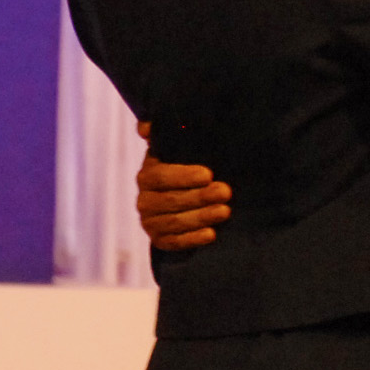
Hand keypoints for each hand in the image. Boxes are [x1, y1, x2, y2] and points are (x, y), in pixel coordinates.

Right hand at [135, 120, 229, 250]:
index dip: (184, 176)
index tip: (209, 174)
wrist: (182, 201)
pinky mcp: (159, 240)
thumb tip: (146, 127)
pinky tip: (211, 234)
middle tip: (226, 192)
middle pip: (170, 200)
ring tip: (225, 211)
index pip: (160, 176)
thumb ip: (162, 135)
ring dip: (201, 217)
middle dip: (200, 197)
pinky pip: (174, 243)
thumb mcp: (175, 151)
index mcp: (147, 175)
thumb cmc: (184, 170)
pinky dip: (193, 239)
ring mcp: (150, 222)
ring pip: (174, 222)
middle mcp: (143, 199)